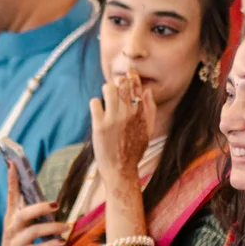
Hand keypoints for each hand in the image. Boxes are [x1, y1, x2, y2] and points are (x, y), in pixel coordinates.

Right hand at [0, 168, 66, 245]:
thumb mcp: (23, 228)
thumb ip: (32, 215)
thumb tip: (49, 202)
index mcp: (12, 218)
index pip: (12, 196)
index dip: (12, 180)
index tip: (13, 163)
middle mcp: (11, 228)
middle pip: (24, 213)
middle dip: (39, 207)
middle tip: (56, 204)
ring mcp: (14, 243)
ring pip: (32, 231)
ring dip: (51, 228)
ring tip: (66, 227)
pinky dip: (50, 245)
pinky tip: (61, 242)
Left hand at [90, 71, 155, 196]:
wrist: (121, 170)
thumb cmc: (134, 150)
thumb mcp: (148, 130)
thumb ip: (150, 109)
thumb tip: (147, 90)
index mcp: (141, 113)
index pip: (137, 85)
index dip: (132, 76)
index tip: (128, 75)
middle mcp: (128, 113)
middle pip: (122, 83)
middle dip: (118, 81)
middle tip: (115, 87)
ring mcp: (113, 119)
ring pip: (107, 88)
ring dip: (106, 90)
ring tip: (106, 100)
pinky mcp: (99, 126)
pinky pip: (94, 102)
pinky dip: (95, 104)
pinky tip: (98, 112)